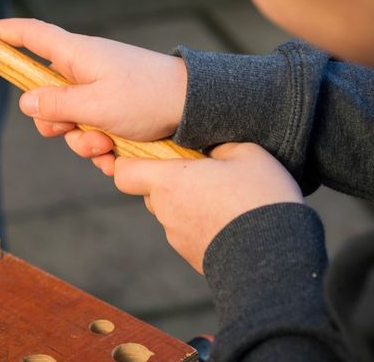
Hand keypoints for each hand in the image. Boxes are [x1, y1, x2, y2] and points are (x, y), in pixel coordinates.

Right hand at [0, 18, 186, 164]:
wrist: (197, 108)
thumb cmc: (148, 97)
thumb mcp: (97, 105)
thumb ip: (57, 104)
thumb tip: (25, 101)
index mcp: (76, 55)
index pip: (30, 34)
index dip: (3, 32)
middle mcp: (85, 69)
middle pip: (45, 94)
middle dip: (55, 122)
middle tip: (75, 132)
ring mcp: (100, 89)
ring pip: (70, 120)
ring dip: (83, 140)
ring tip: (109, 146)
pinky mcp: (115, 110)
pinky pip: (92, 132)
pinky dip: (101, 147)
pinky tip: (118, 155)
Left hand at [114, 142, 302, 272]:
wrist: (277, 255)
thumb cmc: (259, 197)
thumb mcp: (247, 154)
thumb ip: (218, 145)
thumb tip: (209, 148)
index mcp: (168, 181)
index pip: (124, 173)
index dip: (130, 163)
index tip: (153, 157)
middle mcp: (165, 211)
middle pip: (152, 192)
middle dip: (171, 182)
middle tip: (204, 177)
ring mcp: (177, 237)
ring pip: (172, 213)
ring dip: (189, 204)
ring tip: (225, 201)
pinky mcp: (193, 256)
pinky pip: (189, 233)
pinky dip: (202, 226)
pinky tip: (231, 222)